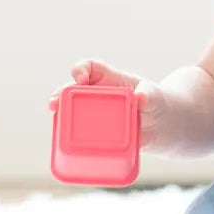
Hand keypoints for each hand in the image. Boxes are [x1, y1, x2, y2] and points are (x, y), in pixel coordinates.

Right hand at [48, 59, 165, 150]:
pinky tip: (69, 146)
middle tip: (55, 103)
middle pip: (71, 90)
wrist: (158, 124)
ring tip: (57, 123)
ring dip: (60, 117)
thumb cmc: (153, 100)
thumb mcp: (153, 95)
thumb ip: (148, 94)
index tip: (79, 78)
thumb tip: (141, 97)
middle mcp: (95, 94)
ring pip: (70, 112)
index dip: (80, 69)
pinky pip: (79, 135)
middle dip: (59, 94)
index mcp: (108, 78)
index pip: (89, 67)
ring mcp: (93, 114)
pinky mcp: (95, 133)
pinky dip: (72, 139)